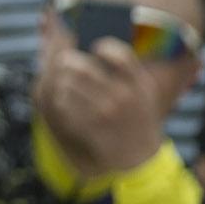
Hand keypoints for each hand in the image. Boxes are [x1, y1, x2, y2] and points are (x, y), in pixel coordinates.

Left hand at [35, 39, 166, 178]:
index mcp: (138, 84)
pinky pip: (64, 104)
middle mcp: (123, 97)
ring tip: (65, 83)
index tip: (95, 48)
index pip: (119, 55)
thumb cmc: (137, 117)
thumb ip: (125, 68)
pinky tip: (67, 101)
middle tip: (65, 61)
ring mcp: (105, 114)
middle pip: (82, 66)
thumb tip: (94, 44)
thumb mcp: (142, 92)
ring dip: (62, 80)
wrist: (141, 159)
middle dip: (67, 60)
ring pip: (67, 84)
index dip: (103, 46)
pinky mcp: (90, 128)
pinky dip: (61, 100)